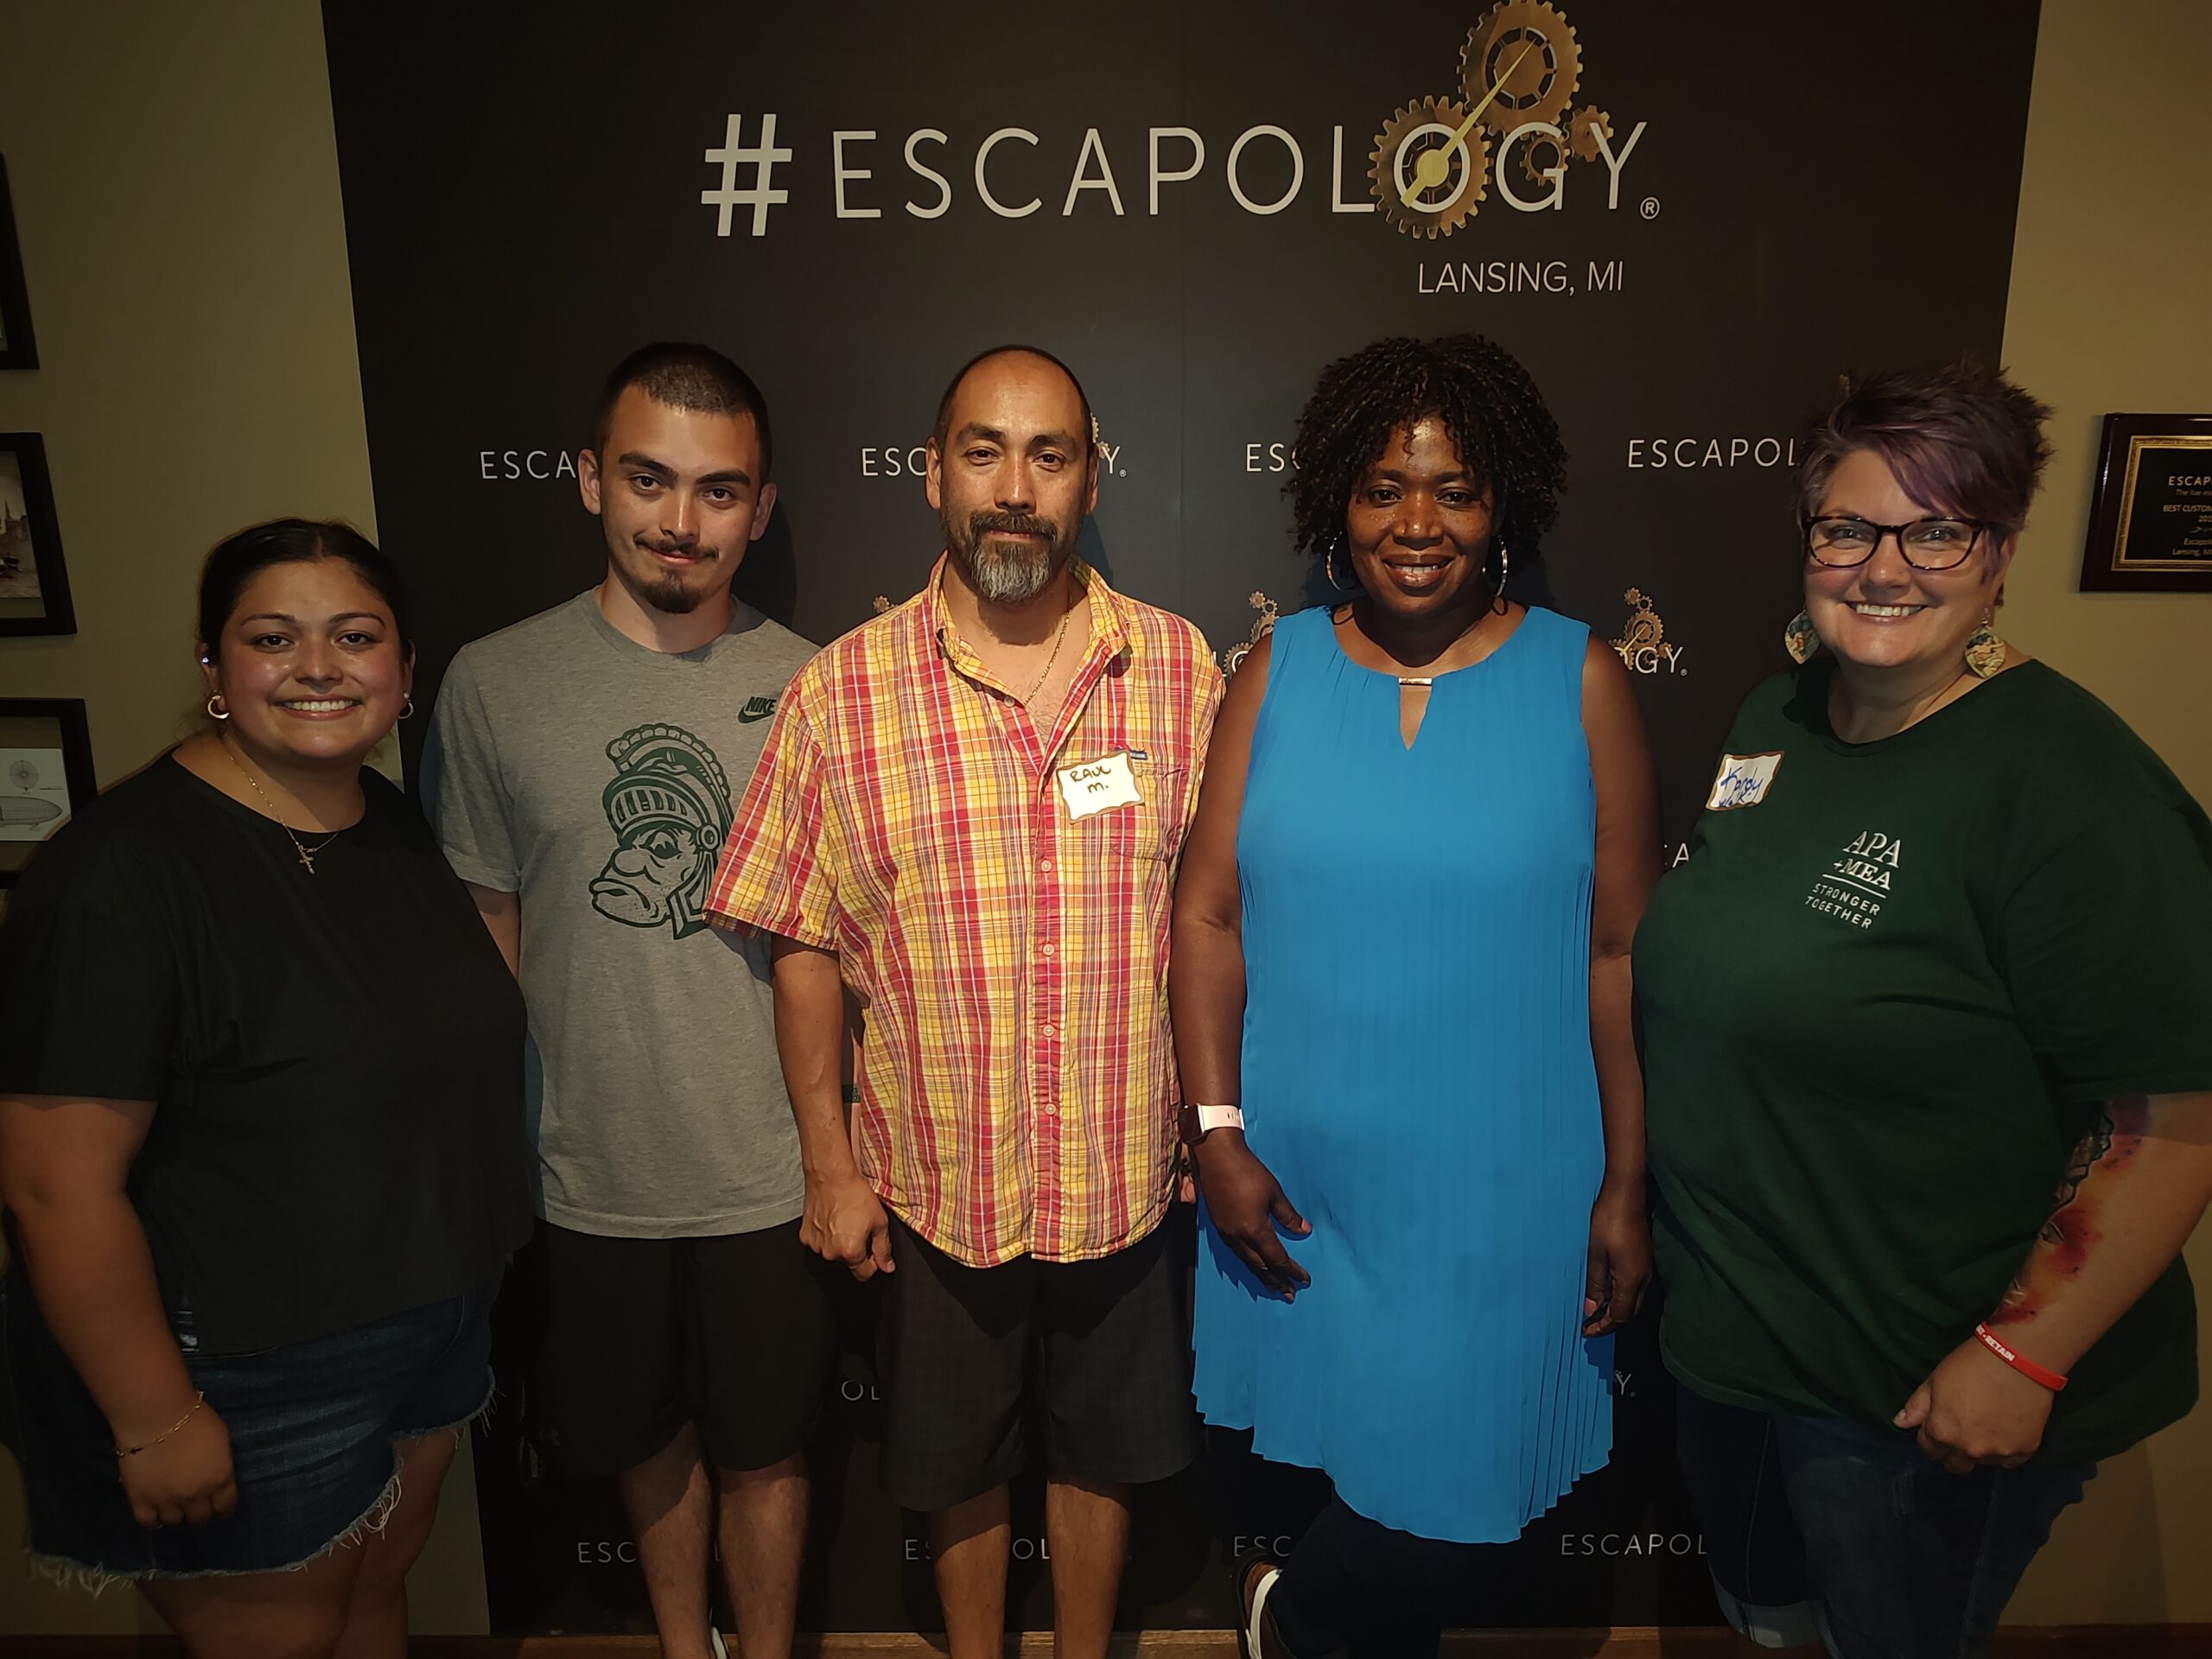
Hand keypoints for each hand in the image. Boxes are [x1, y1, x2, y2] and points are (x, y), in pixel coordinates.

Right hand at [117, 1401, 236, 1528]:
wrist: (155, 1416)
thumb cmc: (194, 1419)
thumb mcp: (221, 1440)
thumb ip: (220, 1464)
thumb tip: (215, 1476)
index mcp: (219, 1479)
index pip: (226, 1507)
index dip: (224, 1508)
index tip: (220, 1506)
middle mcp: (195, 1495)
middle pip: (201, 1518)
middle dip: (200, 1511)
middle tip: (195, 1502)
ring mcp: (167, 1501)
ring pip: (175, 1521)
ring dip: (177, 1514)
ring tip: (174, 1504)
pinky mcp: (140, 1501)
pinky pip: (148, 1522)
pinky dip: (153, 1519)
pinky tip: (155, 1511)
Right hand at [801, 1169, 894, 1280]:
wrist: (831, 1175)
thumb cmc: (854, 1194)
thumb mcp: (879, 1221)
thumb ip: (883, 1248)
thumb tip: (887, 1266)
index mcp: (850, 1252)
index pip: (864, 1274)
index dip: (873, 1263)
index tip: (874, 1251)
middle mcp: (830, 1252)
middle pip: (848, 1262)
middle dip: (856, 1249)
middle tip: (860, 1227)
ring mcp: (815, 1245)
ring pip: (832, 1252)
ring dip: (840, 1242)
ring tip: (845, 1220)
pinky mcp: (805, 1235)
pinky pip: (819, 1242)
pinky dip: (826, 1235)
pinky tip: (832, 1219)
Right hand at [1193, 1132, 1309, 1298]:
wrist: (1216, 1156)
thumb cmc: (1247, 1171)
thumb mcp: (1274, 1192)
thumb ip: (1288, 1215)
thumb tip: (1304, 1230)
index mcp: (1254, 1230)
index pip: (1277, 1259)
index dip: (1292, 1271)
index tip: (1304, 1280)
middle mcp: (1238, 1237)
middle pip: (1261, 1267)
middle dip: (1277, 1281)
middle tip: (1289, 1294)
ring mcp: (1226, 1233)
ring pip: (1246, 1262)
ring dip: (1262, 1276)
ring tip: (1273, 1287)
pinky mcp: (1218, 1226)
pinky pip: (1236, 1253)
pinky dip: (1248, 1263)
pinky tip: (1252, 1264)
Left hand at [1583, 1182, 1650, 1335]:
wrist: (1626, 1196)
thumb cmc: (1608, 1222)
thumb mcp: (1595, 1255)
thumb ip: (1595, 1285)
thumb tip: (1591, 1310)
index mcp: (1631, 1281)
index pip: (1620, 1317)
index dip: (1603, 1327)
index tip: (1586, 1331)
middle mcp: (1643, 1279)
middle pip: (1630, 1313)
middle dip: (1611, 1323)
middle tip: (1591, 1325)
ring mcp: (1646, 1269)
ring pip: (1634, 1301)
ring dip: (1617, 1310)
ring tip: (1596, 1311)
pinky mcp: (1644, 1259)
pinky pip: (1635, 1288)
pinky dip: (1621, 1296)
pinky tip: (1607, 1290)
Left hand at [1894, 1334, 2056, 1473]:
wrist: (2018, 1357)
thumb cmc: (1972, 1364)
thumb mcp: (1935, 1379)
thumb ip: (1917, 1406)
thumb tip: (1900, 1423)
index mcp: (1942, 1432)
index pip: (1929, 1450)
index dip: (1930, 1438)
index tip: (1939, 1425)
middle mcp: (1969, 1449)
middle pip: (1956, 1465)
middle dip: (1954, 1451)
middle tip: (1962, 1429)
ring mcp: (1999, 1452)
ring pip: (1983, 1462)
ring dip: (1981, 1450)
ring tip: (1987, 1423)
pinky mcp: (2025, 1450)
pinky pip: (2010, 1461)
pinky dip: (2007, 1449)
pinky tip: (2006, 1429)